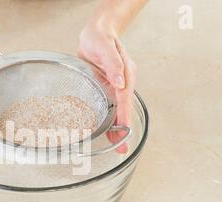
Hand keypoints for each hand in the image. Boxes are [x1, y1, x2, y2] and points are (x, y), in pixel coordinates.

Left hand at [78, 20, 135, 153]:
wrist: (96, 33)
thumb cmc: (100, 38)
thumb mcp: (105, 48)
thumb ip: (113, 65)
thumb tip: (120, 83)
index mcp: (125, 74)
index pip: (124, 99)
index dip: (124, 116)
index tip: (124, 131)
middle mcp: (122, 83)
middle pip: (123, 109)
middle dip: (123, 129)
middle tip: (122, 148)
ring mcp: (115, 87)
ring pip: (116, 110)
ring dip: (116, 128)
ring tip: (116, 146)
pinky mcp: (106, 88)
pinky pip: (108, 106)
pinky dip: (108, 120)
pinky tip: (106, 131)